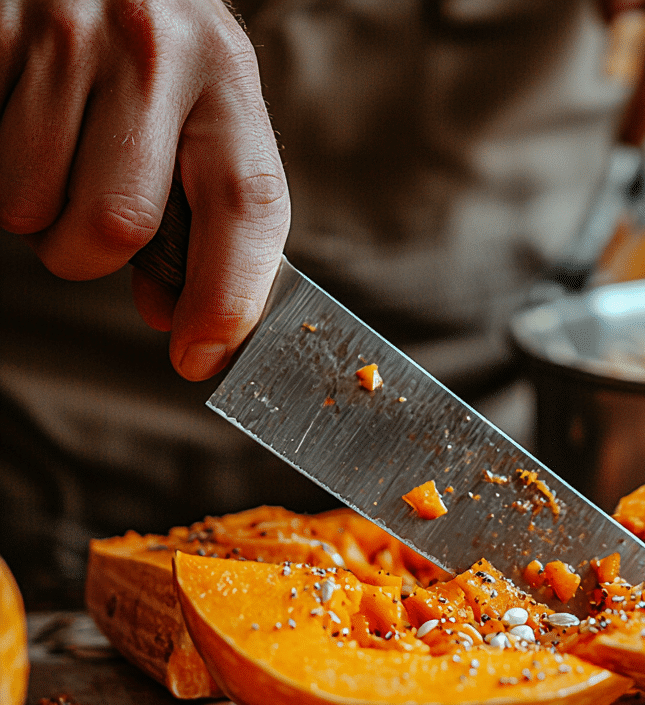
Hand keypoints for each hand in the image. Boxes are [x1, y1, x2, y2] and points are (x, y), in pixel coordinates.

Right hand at [0, 0, 290, 380]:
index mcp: (226, 77)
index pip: (246, 208)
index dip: (226, 298)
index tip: (200, 356)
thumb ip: (202, 211)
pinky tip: (17, 123)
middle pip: (118, 224)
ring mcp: (63, 30)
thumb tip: (171, 315)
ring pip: (31, 204)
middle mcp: (153, 47)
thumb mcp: (201, 108)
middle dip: (91, 259)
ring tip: (50, 158)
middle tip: (85, 228)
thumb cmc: (148, 49)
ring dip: (33, 215)